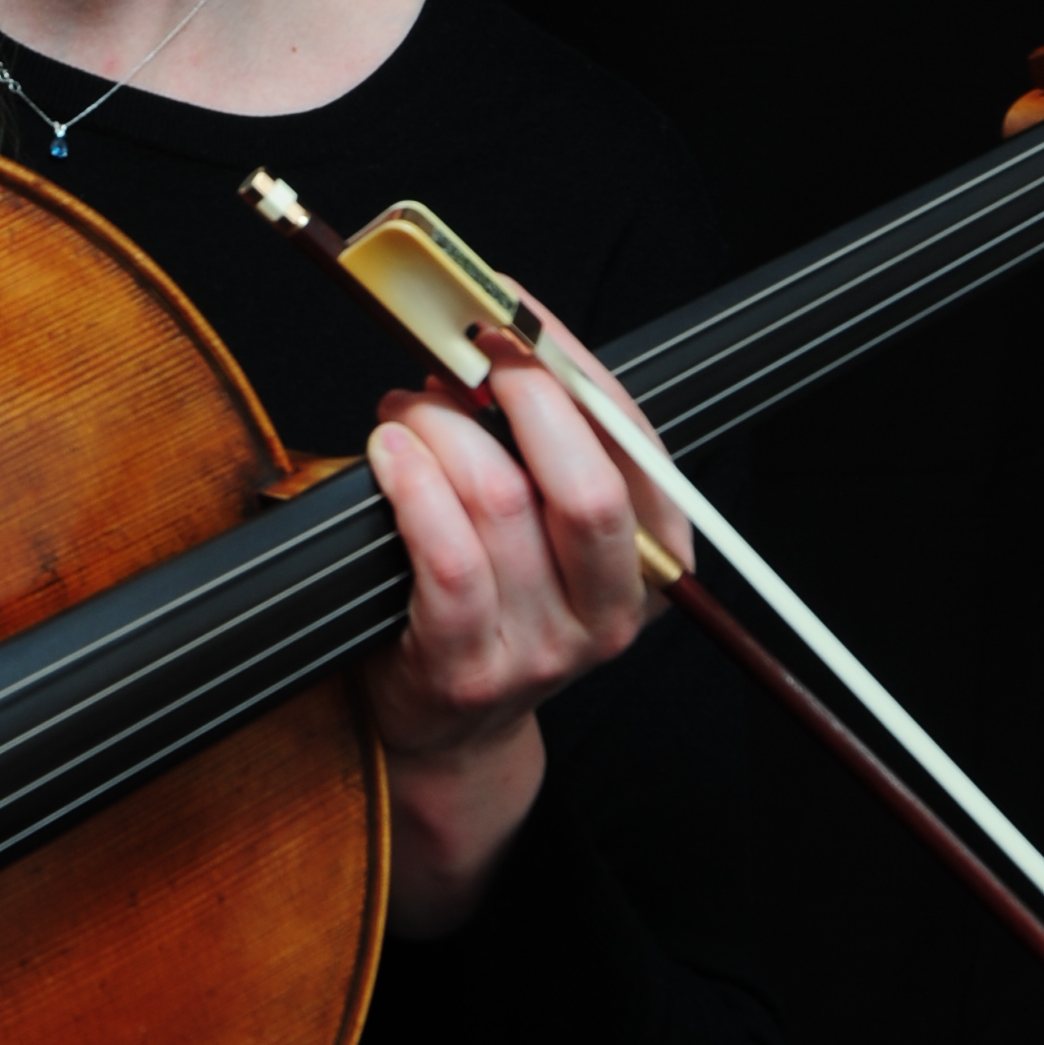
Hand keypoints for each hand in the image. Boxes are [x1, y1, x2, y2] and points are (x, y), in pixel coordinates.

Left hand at [359, 308, 688, 938]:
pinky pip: (447, 562)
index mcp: (655, 559)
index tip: (518, 314)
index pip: (635, 445)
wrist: (453, 730)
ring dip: (442, 431)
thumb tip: (499, 338)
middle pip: (587, 483)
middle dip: (520, 396)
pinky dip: (413, 488)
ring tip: (406, 412)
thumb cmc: (497, 598)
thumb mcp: (551, 525)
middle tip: (465, 356)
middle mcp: (612, 609)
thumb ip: (547, 444)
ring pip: (501, 505)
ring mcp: (543, 647)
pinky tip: (388, 454)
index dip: (574, 368)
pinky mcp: (468, 668)